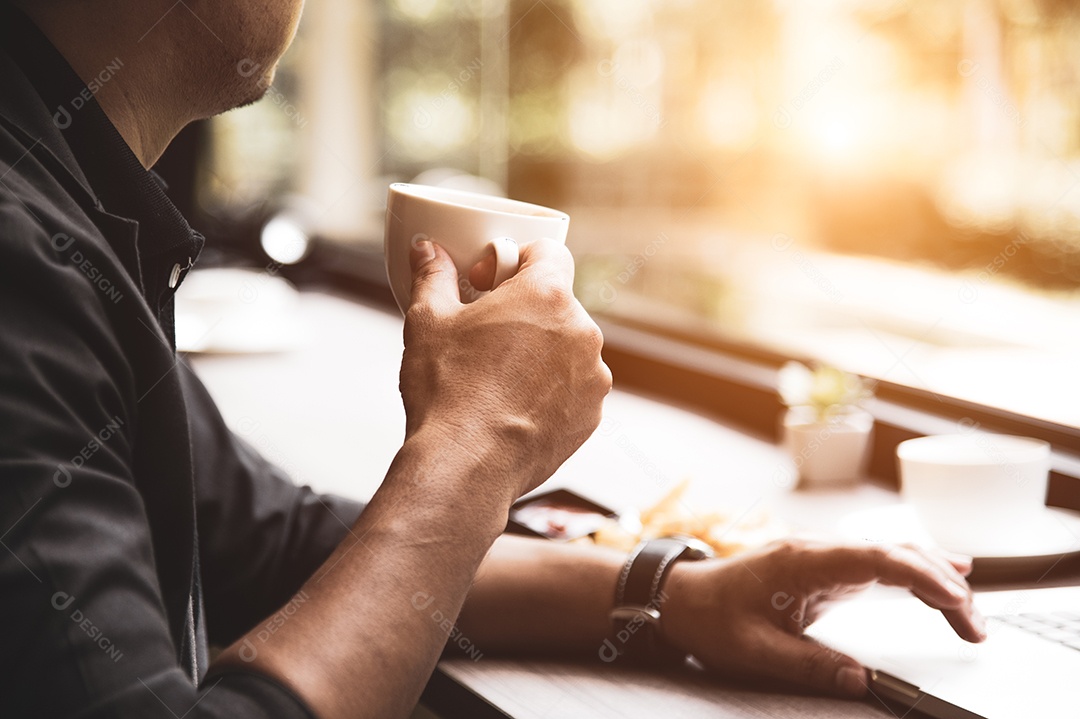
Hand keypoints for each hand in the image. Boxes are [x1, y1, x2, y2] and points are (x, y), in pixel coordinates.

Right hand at [399, 239, 611, 502]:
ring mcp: (592, 376)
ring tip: (496, 376)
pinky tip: (512, 405)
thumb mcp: (428, 322)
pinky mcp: (590, 414)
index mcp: (546, 296)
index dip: (516, 259)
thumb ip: (433, 276)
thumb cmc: (448, 391)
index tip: (490, 281)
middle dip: (524, 310)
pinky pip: (573, 387)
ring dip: (540, 351)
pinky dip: (550, 390)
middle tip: (485, 332)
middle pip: (557, 302)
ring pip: (567, 346)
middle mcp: (581, 331)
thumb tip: (427, 250)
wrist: (467, 464)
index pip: (550, 252)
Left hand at [660, 539, 985, 696]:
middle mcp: (817, 550)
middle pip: (893, 552)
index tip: (958, 598)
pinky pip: (877, 564)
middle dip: (941, 582)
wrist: (679, 597)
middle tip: (976, 626)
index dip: (923, 574)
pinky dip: (912, 573)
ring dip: (932, 576)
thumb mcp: (754, 651)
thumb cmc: (710, 618)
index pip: (877, 557)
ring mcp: (821, 556)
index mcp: (802, 561)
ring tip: (971, 610)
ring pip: (890, 554)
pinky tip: (941, 577)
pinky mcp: (822, 568)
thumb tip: (860, 681)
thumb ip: (808, 666)